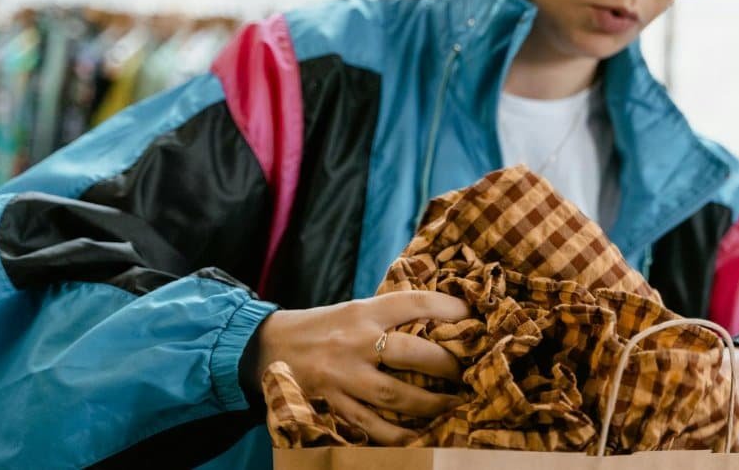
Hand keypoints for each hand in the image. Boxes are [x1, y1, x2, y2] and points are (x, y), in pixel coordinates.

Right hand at [249, 291, 470, 444]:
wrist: (266, 347)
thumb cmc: (321, 327)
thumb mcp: (353, 309)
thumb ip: (388, 317)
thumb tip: (440, 321)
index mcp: (362, 312)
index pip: (413, 302)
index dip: (448, 307)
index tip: (472, 315)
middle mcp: (355, 343)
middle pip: (410, 353)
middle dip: (445, 365)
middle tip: (468, 373)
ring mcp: (343, 378)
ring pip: (395, 396)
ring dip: (431, 405)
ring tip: (455, 407)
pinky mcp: (332, 406)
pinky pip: (371, 427)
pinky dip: (399, 435)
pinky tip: (421, 437)